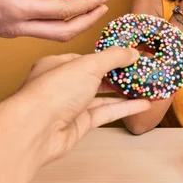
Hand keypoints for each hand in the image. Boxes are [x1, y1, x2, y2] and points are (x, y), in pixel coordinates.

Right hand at [0, 0, 107, 40]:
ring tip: (89, 7)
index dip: (87, 4)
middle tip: (103, 7)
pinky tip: (64, 7)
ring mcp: (13, 33)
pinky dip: (58, 21)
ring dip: (75, 23)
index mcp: (17, 9)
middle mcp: (18, 27)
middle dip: (88, 21)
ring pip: (53, 35)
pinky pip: (41, 30)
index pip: (63, 11)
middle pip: (64, 33)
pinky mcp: (8, 33)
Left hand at [18, 47, 150, 162]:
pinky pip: (106, 113)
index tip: (131, 55)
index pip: (88, 58)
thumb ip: (113, 57)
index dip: (110, 56)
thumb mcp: (88, 65)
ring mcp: (72, 106)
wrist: (36, 130)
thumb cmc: (53, 91)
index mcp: (59, 65)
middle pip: (97, 77)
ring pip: (103, 97)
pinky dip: (125, 108)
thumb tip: (133, 52)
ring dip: (125, 92)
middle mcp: (64, 85)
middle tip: (142, 70)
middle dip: (119, 75)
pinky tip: (142, 103)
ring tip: (147, 86)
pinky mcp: (80, 124)